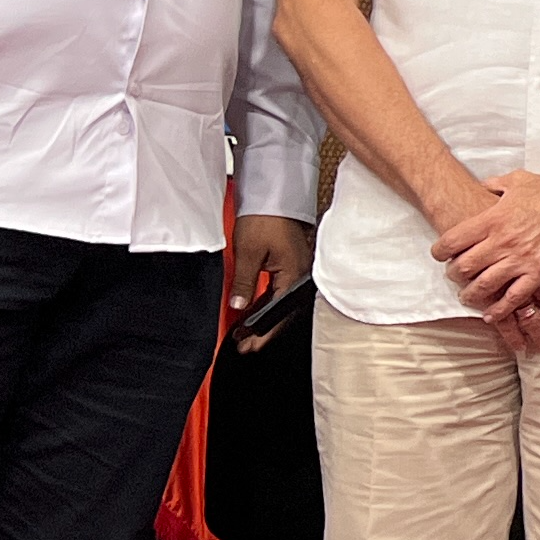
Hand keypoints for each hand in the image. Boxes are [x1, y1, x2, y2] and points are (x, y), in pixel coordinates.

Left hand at [227, 215, 314, 347]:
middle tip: (244, 344)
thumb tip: (238, 307)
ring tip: (245, 331)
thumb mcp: (247, 254)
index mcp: (294, 274)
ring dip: (263, 316)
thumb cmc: (265, 218)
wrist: (272, 193)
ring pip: (281, 300)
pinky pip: (280, 288)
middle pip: (283, 310)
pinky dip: (267, 300)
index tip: (248, 346)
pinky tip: (253, 309)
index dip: (263, 333)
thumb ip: (244, 284)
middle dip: (263, 329)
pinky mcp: (291, 262)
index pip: (279, 313)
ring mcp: (297, 267)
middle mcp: (300, 273)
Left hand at [433, 169, 539, 316]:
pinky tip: (491, 315)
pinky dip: (500, 310)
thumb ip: (495, 185)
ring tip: (467, 297)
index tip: (438, 255)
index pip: (453, 240)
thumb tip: (482, 188)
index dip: (439, 250)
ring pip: (485, 285)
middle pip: (464, 266)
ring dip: (472, 295)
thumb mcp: (517, 180)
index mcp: (493, 218)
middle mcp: (502, 240)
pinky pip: (514, 297)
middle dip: (453, 275)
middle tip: (453, 276)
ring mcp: (521, 258)